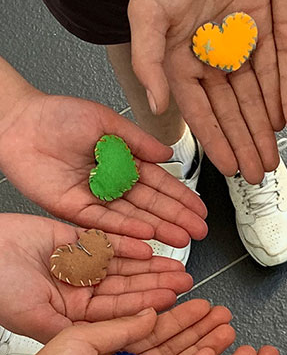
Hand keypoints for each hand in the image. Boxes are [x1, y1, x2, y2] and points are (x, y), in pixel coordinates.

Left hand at [0, 89, 207, 245]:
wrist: (18, 122)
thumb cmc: (58, 116)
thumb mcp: (108, 121)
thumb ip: (139, 141)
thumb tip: (167, 154)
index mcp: (124, 162)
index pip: (160, 185)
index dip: (182, 198)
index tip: (199, 210)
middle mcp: (112, 184)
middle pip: (151, 206)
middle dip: (177, 219)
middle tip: (198, 231)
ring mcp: (95, 199)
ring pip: (133, 218)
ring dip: (159, 229)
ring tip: (180, 238)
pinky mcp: (75, 210)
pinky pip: (105, 224)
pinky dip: (126, 230)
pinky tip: (147, 236)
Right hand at [0, 213, 193, 341]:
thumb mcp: (37, 319)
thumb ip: (77, 330)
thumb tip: (119, 342)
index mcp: (73, 313)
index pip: (120, 312)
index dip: (148, 306)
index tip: (173, 301)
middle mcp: (78, 289)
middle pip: (127, 286)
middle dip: (156, 283)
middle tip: (185, 280)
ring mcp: (76, 263)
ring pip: (122, 263)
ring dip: (149, 263)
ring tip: (176, 262)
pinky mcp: (71, 237)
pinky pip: (105, 239)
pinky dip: (126, 240)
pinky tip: (148, 244)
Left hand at [0, 300, 235, 354]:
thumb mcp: (80, 339)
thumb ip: (120, 328)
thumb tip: (151, 313)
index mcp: (108, 348)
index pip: (153, 328)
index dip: (180, 316)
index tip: (203, 305)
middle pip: (171, 347)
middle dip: (199, 331)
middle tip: (223, 318)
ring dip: (203, 353)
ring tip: (227, 336)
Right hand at [128, 0, 283, 183]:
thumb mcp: (147, 15)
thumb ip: (149, 62)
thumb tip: (158, 104)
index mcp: (180, 63)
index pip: (202, 113)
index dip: (216, 141)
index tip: (229, 167)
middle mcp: (210, 61)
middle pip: (232, 113)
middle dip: (244, 144)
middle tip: (257, 172)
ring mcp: (236, 49)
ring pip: (253, 99)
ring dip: (262, 130)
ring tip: (272, 157)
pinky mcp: (261, 32)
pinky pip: (272, 71)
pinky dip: (278, 97)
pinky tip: (282, 123)